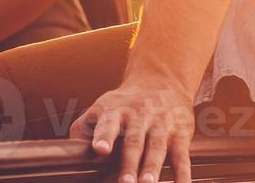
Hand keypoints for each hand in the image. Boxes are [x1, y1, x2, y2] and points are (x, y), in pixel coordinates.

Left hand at [70, 75, 195, 182]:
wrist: (161, 81)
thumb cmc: (124, 103)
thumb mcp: (102, 107)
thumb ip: (84, 127)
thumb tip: (71, 150)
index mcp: (115, 110)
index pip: (108, 123)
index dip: (103, 136)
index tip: (99, 149)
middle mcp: (139, 116)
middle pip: (134, 140)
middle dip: (130, 162)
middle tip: (125, 182)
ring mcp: (161, 125)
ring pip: (157, 147)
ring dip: (152, 167)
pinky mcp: (180, 134)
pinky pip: (182, 157)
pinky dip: (183, 174)